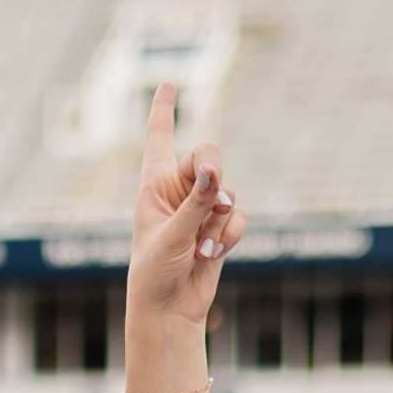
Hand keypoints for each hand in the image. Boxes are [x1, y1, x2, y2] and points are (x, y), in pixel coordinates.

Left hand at [125, 85, 238, 337]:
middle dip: (215, 173)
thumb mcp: (172, 234)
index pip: (160, 136)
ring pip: (228, 191)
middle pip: (209, 155)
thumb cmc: (155, 272)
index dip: (164, 109)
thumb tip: (214, 173)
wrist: (169, 309)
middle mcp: (178, 190)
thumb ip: (196, 202)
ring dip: (220, 219)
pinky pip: (238, 215)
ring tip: (202, 245)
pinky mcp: (219, 228)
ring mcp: (201, 208)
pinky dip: (230, 235)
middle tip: (215, 194)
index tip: (168, 82)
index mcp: (154, 183)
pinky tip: (213, 254)